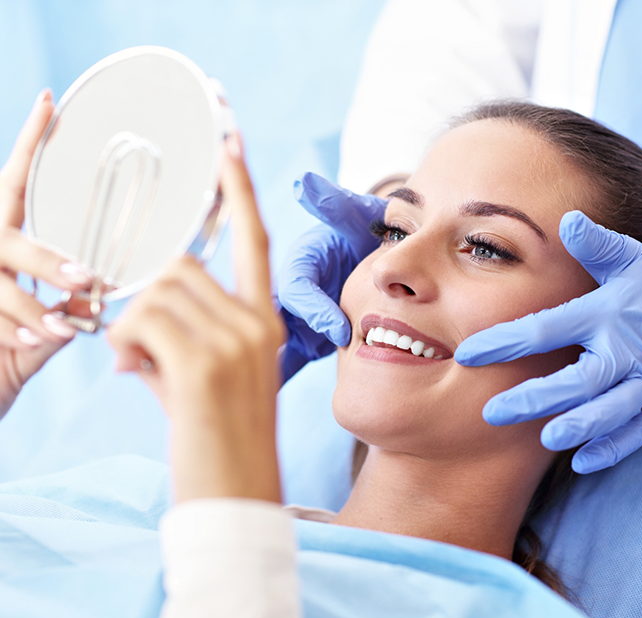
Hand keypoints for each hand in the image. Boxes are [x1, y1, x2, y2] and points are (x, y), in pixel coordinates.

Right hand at [0, 90, 94, 419]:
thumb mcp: (33, 338)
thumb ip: (59, 315)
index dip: (29, 145)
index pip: (12, 186)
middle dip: (45, 259)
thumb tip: (92, 301)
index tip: (49, 104)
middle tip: (84, 279)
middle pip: (5, 234)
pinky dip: (12, 327)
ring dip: (28, 304)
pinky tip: (33, 340)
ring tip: (59, 328)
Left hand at [108, 133, 284, 503]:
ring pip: (155, 290)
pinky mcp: (204, 363)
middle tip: (139, 348)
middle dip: (147, 296)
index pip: (253, 238)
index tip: (227, 137)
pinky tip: (136, 374)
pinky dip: (124, 344)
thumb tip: (134, 317)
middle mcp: (256, 322)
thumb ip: (182, 334)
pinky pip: (141, 319)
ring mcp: (235, 340)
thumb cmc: (219, 440)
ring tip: (141, 369)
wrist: (237, 499)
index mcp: (263, 322)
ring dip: (132, 326)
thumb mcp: (212, 379)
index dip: (238, 186)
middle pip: (179, 265)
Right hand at [276, 173, 384, 380]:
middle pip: (275, 318)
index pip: (297, 286)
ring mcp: (294, 317)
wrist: (373, 258)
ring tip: (264, 396)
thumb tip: (306, 185)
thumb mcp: (354, 219)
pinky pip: (286, 359)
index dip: (314, 308)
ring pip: (272, 343)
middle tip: (290, 373)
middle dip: (279, 346)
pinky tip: (267, 404)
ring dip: (272, 366)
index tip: (339, 330)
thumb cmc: (363, 235)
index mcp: (300, 263)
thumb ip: (336, 205)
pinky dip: (277, 378)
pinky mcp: (302, 339)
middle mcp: (291, 291)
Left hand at [455, 211, 641, 473]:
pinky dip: (613, 447)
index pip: (547, 328)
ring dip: (581, 426)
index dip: (506, 341)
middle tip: (493, 412)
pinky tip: (582, 462)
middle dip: (537, 397)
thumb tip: (568, 219)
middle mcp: (625, 351)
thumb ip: (597, 246)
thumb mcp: (632, 261)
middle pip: (579, 379)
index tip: (467, 354)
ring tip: (547, 439)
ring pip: (611, 410)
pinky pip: (638, 432)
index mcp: (605, 315)